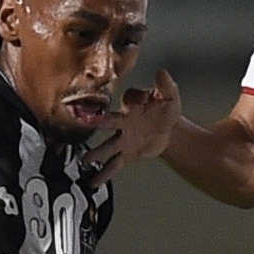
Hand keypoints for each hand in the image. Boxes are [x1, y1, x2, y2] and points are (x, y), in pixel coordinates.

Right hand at [86, 69, 180, 184]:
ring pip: (107, 146)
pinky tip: (94, 181)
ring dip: (96, 152)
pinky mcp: (125, 153)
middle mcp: (122, 121)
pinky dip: (104, 173)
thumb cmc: (164, 111)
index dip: (130, 101)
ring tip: (86, 160)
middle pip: (107, 122)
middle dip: (96, 122)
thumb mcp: (169, 97)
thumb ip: (166, 86)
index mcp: (131, 106)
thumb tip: (162, 73)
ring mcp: (122, 139)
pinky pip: (113, 164)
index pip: (127, 100)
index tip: (129, 103)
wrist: (168, 131)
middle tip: (84, 122)